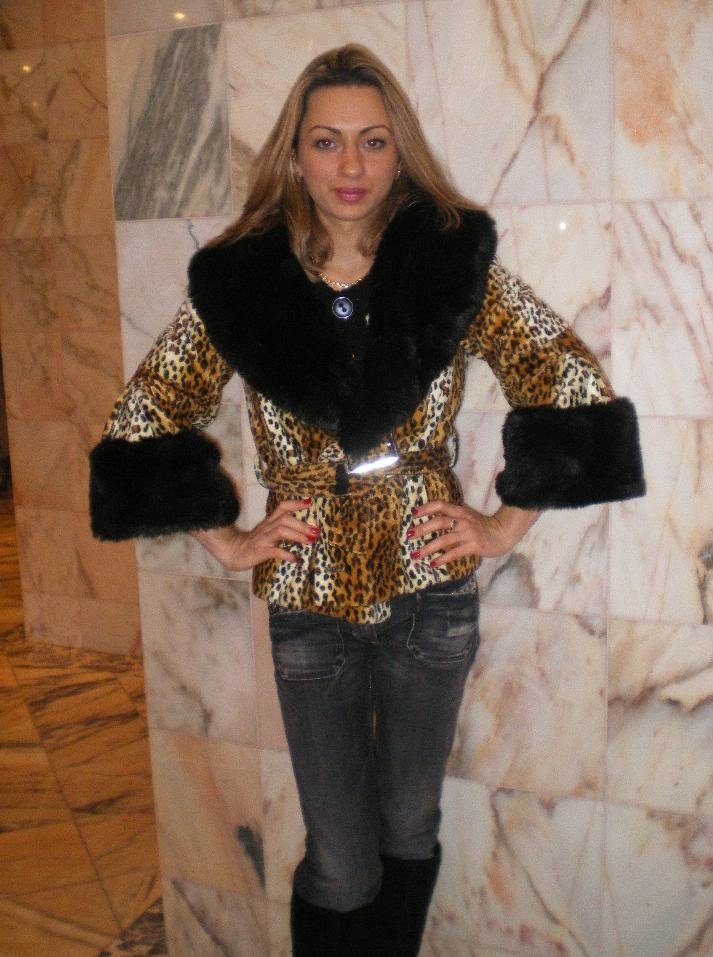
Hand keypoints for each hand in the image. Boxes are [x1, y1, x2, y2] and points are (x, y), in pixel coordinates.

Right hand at [190, 498, 318, 571]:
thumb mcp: (266, 532)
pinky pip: (275, 551)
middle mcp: (267, 528)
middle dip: (301, 524)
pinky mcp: (260, 551)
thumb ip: (281, 528)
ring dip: (297, 535)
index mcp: (269, 522)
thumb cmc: (253, 543)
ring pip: (281, 531)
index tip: (310, 502)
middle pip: (285, 519)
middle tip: (315, 531)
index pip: (282, 507)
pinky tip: (296, 559)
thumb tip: (303, 530)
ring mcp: (263, 539)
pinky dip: (287, 554)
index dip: (295, 503)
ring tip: (310, 541)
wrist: (233, 552)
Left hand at [408, 501, 539, 566]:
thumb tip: (432, 516)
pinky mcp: (474, 546)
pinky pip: (454, 553)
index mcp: (460, 511)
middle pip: (439, 522)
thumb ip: (453, 515)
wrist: (503, 534)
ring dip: (428, 548)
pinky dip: (442, 559)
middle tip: (408, 536)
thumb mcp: (467, 516)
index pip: (441, 505)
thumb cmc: (482, 525)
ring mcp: (468, 533)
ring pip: (444, 540)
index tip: (413, 513)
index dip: (427, 508)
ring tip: (415, 555)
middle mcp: (463, 520)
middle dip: (422, 529)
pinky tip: (432, 564)